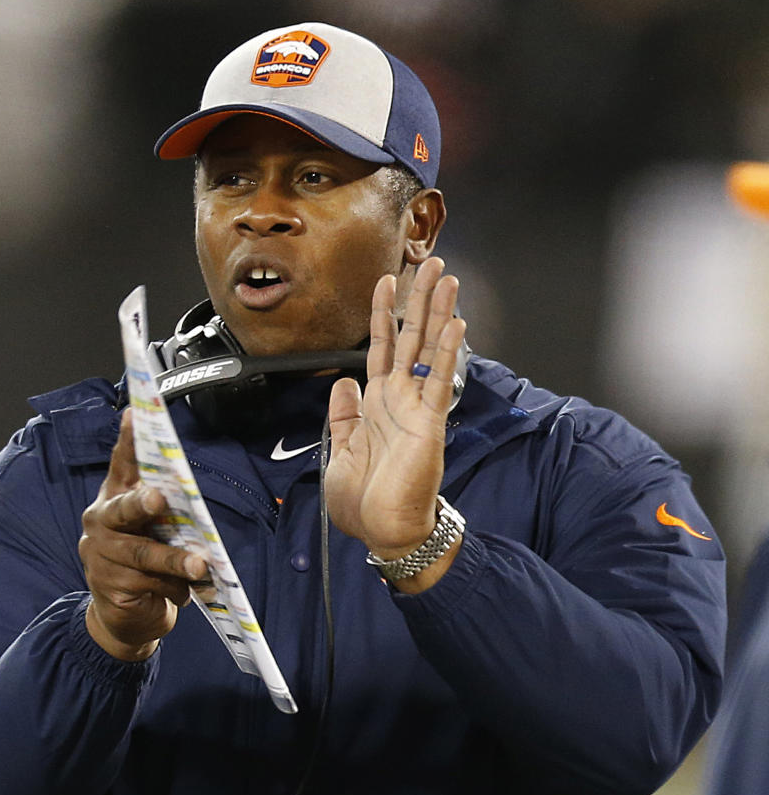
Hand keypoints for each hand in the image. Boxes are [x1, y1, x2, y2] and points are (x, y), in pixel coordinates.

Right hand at [79, 409, 207, 660]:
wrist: (124, 618)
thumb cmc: (144, 565)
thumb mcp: (153, 532)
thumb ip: (164, 515)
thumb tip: (190, 503)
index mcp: (113, 499)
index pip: (120, 464)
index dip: (128, 440)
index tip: (136, 413)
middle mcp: (101, 523)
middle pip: (123, 509)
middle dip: (142, 503)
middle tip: (159, 499)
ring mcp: (101, 556)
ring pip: (144, 554)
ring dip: (176, 560)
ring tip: (201, 565)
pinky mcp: (110, 587)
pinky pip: (150, 584)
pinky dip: (174, 588)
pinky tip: (185, 592)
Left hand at [324, 258, 466, 591]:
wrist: (383, 532)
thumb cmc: (364, 503)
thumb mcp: (339, 452)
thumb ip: (342, 416)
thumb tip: (343, 382)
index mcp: (375, 406)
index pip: (381, 348)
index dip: (384, 314)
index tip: (387, 281)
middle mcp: (398, 400)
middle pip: (411, 337)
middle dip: (420, 299)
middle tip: (433, 262)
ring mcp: (416, 409)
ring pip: (428, 349)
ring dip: (437, 312)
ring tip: (448, 278)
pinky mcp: (429, 423)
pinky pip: (439, 380)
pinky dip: (446, 352)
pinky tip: (455, 323)